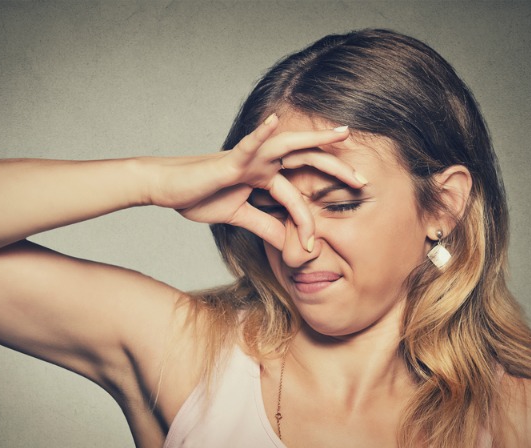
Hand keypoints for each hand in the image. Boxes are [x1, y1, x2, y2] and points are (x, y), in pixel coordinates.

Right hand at [146, 114, 363, 249]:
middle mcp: (262, 164)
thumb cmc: (200, 197)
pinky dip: (262, 133)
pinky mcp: (230, 161)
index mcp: (265, 178)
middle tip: (363, 180)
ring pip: (287, 146)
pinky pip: (248, 144)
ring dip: (315, 140)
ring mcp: (248, 159)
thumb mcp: (240, 218)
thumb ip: (266, 226)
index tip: (321, 242)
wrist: (168, 189)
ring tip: (340, 134)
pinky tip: (277, 121)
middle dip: (335, 169)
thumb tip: (290, 243)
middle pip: (305, 162)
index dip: (313, 215)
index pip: (299, 192)